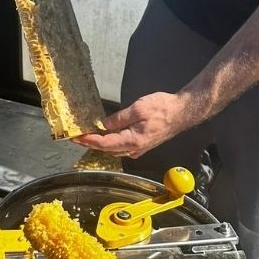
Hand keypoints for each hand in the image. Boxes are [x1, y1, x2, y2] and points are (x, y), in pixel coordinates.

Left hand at [75, 91, 209, 158]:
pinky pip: (124, 148)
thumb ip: (119, 118)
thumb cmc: (163, 108)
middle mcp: (135, 148)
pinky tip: (108, 138)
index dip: (88, 140)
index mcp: (132, 141)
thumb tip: (104, 125)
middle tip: (78, 136)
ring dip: (102, 144)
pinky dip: (113, 144)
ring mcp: (140, 148)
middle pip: (108, 149)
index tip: (76, 136)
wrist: (183, 111)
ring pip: (115, 150)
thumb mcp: (138, 109)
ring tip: (89, 136)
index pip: (104, 144)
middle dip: (92, 143)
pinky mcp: (144, 144)